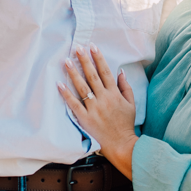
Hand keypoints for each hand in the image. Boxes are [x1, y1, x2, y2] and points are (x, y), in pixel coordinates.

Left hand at [59, 45, 137, 178]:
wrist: (121, 143)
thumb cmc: (126, 123)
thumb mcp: (131, 103)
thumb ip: (125, 87)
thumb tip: (120, 71)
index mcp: (115, 94)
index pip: (105, 72)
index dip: (99, 58)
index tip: (92, 47)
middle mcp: (104, 99)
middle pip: (93, 76)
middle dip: (85, 61)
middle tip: (77, 48)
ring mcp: (94, 108)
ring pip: (82, 87)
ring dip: (74, 73)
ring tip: (67, 61)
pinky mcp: (85, 118)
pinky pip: (74, 104)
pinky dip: (67, 94)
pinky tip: (60, 84)